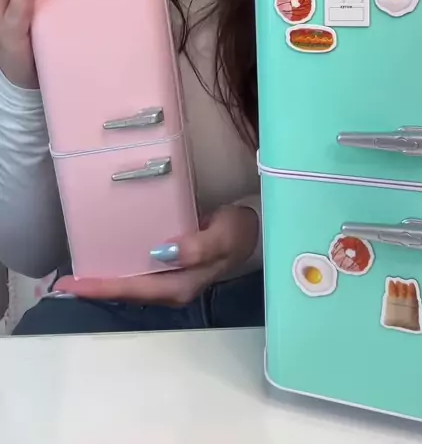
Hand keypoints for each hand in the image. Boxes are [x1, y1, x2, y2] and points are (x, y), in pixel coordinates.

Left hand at [54, 205, 258, 305]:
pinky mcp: (172, 267)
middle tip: (64, 282)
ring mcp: (171, 279)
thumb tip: (165, 251)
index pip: (133, 289)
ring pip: (131, 284)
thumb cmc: (239, 233)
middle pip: (127, 292)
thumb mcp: (222, 236)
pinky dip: (120, 268)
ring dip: (105, 280)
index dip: (102, 287)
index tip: (73, 284)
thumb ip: (197, 246)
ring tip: (78, 273)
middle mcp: (171, 287)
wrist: (256, 232)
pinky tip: (108, 257)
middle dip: (96, 288)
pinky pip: (139, 272)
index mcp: (180, 285)